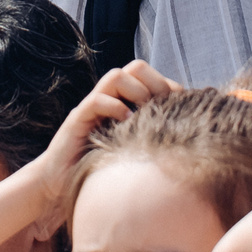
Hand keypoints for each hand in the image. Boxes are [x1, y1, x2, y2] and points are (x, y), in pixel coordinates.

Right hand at [30, 59, 177, 194]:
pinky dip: (115, 108)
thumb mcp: (134, 149)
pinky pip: (97, 101)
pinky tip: (125, 125)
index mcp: (125, 102)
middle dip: (155, 83)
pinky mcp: (78, 119)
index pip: (151, 76)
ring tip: (143, 114)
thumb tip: (190, 136)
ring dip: (135, 91)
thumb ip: (153, 136)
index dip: (170, 86)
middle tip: (164, 107)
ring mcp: (93, 107)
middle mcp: (110, 99)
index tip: (184, 107)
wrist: (60, 184)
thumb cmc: (102, 169)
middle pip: (136, 67)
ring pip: (116, 76)